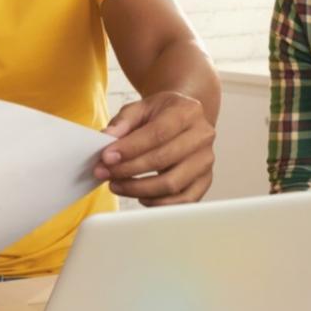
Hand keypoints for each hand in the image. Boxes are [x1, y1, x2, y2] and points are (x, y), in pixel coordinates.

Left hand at [95, 91, 214, 204]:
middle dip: (128, 170)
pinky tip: (140, 196)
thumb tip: (107, 137)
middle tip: (105, 173)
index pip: (158, 133)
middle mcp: (202, 136)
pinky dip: (158, 202)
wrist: (186, 119)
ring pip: (172, 184)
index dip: (130, 148)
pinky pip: (183, 200)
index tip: (106, 157)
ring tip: (117, 185)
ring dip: (139, 189)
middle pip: (163, 159)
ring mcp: (205, 160)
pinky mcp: (205, 180)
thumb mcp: (141, 108)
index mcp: (188, 112)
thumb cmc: (162, 114)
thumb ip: (123, 121)